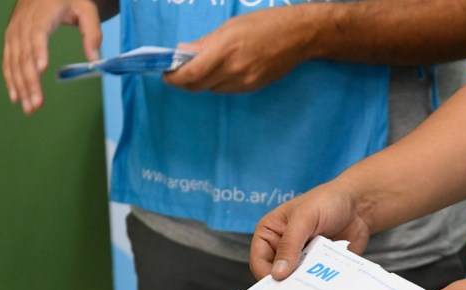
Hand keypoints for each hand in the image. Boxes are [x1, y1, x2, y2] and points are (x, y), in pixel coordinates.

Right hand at [3, 0, 104, 113]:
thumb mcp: (86, 9)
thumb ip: (92, 33)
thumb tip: (95, 60)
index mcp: (41, 15)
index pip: (37, 35)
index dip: (38, 51)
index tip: (41, 69)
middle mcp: (23, 24)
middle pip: (24, 55)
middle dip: (29, 82)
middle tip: (36, 104)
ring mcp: (14, 32)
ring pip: (13, 61)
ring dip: (20, 86)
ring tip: (28, 107)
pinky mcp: (11, 38)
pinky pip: (8, 60)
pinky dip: (10, 78)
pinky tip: (15, 96)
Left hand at [163, 8, 315, 92]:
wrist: (299, 35)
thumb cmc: (264, 23)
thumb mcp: (230, 27)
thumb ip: (205, 43)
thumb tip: (183, 52)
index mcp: (224, 49)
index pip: (190, 74)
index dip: (174, 78)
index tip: (166, 74)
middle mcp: (233, 70)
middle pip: (198, 86)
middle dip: (184, 82)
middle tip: (178, 73)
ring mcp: (244, 81)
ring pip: (213, 89)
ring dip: (203, 81)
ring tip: (205, 67)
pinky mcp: (254, 87)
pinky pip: (228, 89)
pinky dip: (220, 82)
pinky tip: (225, 69)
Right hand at [251, 184, 370, 280]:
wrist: (357, 205)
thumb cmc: (326, 202)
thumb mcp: (305, 218)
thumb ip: (290, 244)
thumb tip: (277, 274)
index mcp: (270, 234)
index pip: (259, 262)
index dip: (266, 277)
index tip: (280, 289)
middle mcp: (282, 249)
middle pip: (277, 276)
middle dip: (286, 286)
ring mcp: (301, 260)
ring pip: (296, 282)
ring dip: (305, 287)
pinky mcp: (318, 267)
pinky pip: (315, 283)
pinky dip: (320, 286)